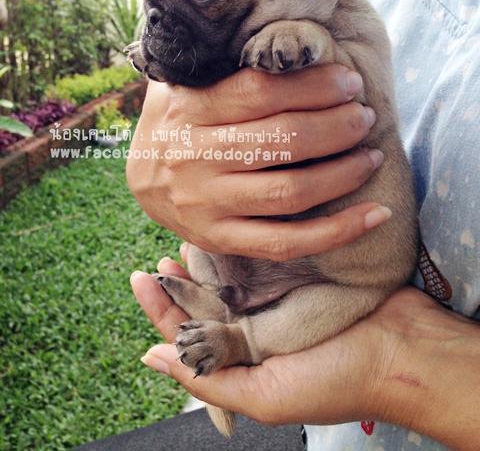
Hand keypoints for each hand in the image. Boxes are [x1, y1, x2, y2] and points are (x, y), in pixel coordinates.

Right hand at [127, 66, 388, 260]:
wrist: (141, 183)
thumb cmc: (176, 123)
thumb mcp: (180, 83)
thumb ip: (215, 60)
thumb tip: (271, 23)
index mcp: (189, 111)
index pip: (260, 92)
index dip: (313, 85)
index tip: (348, 82)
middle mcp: (196, 158)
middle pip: (282, 140)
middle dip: (337, 126)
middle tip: (365, 116)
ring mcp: (208, 205)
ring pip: (289, 192)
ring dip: (343, 173)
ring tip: (372, 156)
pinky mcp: (221, 240)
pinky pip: (286, 242)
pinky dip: (337, 232)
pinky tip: (376, 215)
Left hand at [132, 259, 479, 448]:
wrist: (398, 350)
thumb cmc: (334, 380)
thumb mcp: (264, 395)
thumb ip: (209, 379)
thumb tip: (151, 357)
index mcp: (241, 357)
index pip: (187, 332)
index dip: (161, 307)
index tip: (143, 277)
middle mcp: (253, 326)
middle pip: (204, 299)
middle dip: (181, 279)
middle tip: (163, 254)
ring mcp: (275, 296)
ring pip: (228, 272)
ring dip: (207, 256)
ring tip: (185, 236)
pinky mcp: (297, 270)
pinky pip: (259, 253)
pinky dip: (240, 242)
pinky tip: (225, 227)